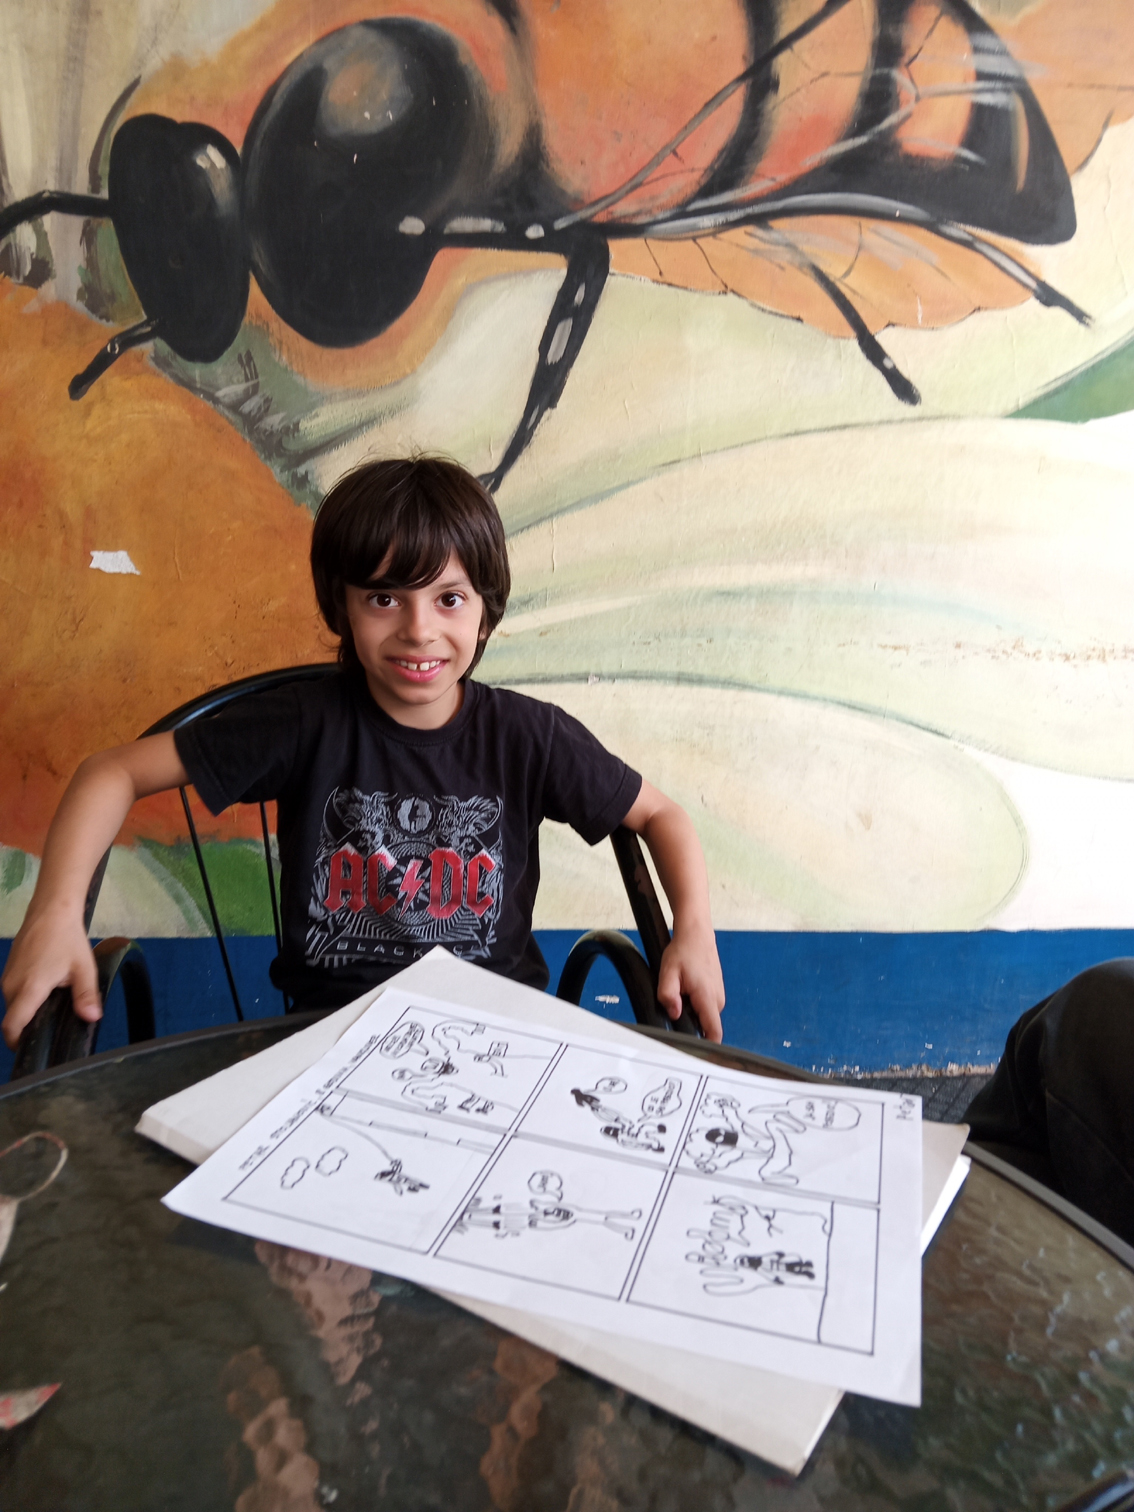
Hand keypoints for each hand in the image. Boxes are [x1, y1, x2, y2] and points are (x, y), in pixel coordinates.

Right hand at [1, 904, 101, 1049]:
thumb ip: (86, 996)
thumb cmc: (66, 938)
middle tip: (53, 1027)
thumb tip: (91, 1018)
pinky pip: (14, 991)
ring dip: (29, 1010)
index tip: (31, 1049)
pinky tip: (47, 990)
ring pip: (14, 1004)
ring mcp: (7, 976)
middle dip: (29, 1026)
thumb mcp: (83, 968)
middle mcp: (11, 985)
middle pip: (13, 1017)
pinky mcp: (9, 969)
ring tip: (53, 1006)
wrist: (51, 910)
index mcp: (29, 989)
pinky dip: (27, 997)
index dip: (17, 1042)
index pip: (12, 1025)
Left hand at [656, 922, 724, 1041]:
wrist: (696, 934)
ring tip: (681, 992)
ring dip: (691, 1010)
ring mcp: (719, 995)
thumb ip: (668, 996)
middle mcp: (718, 999)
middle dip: (690, 1022)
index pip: (714, 1033)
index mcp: (707, 998)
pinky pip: (705, 1006)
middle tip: (676, 1005)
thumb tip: (674, 1013)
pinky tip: (687, 989)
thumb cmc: (684, 950)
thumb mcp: (668, 973)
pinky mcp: (716, 992)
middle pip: (705, 1025)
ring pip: (704, 1015)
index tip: (696, 1051)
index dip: (706, 1046)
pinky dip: (695, 1002)